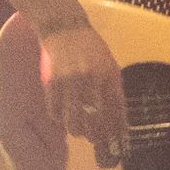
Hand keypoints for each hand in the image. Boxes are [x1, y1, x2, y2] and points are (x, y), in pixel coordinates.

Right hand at [38, 22, 130, 164]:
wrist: (65, 28)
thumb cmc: (91, 48)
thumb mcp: (109, 64)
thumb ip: (113, 88)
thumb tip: (118, 116)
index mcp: (109, 74)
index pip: (115, 109)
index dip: (117, 128)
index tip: (118, 141)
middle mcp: (91, 79)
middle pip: (95, 118)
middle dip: (96, 134)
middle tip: (96, 139)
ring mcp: (70, 81)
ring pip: (73, 119)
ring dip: (77, 130)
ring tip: (79, 131)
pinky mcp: (52, 82)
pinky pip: (55, 110)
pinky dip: (59, 119)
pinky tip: (63, 119)